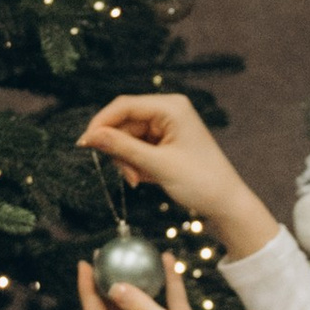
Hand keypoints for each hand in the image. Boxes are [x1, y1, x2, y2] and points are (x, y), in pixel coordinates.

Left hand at [77, 257, 272, 309]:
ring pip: (141, 304)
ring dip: (135, 281)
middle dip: (104, 284)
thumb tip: (114, 287)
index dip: (88, 292)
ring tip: (130, 256)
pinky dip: (167, 282)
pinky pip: (168, 302)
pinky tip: (168, 259)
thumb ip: (144, 308)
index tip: (85, 265)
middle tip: (101, 257)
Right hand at [78, 93, 271, 249]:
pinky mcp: (165, 142)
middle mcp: (168, 111)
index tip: (84, 144)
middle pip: (123, 123)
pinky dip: (135, 164)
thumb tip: (90, 136)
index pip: (124, 106)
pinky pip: (137, 148)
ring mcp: (166, 127)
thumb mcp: (157, 165)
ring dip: (127, 161)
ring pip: (127, 138)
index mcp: (171, 107)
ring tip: (139, 180)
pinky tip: (144, 179)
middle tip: (128, 176)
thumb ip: (122, 148)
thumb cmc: (200, 181)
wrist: (225, 204)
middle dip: (120, 151)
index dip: (101, 123)